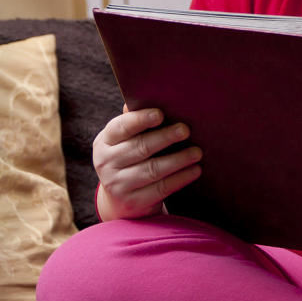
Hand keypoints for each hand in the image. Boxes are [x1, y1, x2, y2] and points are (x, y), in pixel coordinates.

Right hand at [93, 105, 202, 220]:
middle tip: (186, 130)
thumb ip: (134, 123)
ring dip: (178, 160)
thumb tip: (146, 97)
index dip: (140, 120)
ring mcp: (117, 185)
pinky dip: (180, 178)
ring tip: (197, 152)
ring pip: (152, 169)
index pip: (121, 128)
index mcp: (104, 142)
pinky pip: (161, 188)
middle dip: (165, 138)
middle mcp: (106, 163)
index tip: (160, 114)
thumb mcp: (125, 142)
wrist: (120, 202)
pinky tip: (194, 170)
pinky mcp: (132, 203)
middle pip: (139, 148)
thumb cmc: (129, 160)